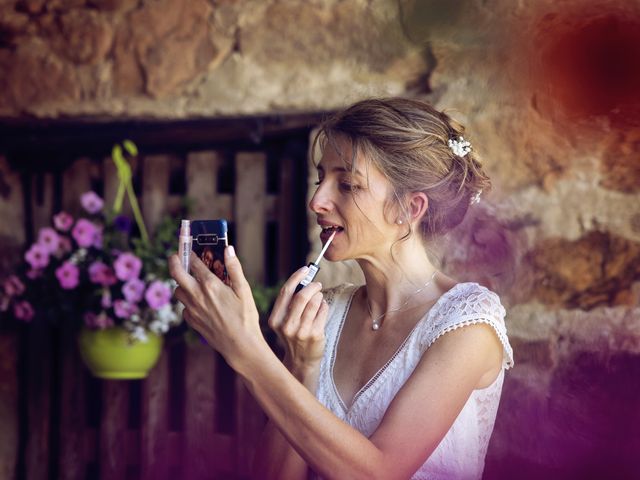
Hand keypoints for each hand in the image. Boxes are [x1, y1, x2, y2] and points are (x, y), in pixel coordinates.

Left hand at [169, 246, 262, 367]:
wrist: (240, 346)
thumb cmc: (245, 317)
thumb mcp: (244, 290)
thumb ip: (234, 268)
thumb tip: (228, 249)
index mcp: (210, 285)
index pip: (194, 263)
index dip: (190, 253)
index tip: (189, 248)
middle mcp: (197, 295)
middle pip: (176, 273)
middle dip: (174, 262)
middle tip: (176, 256)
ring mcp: (192, 309)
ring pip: (178, 291)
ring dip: (181, 283)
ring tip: (191, 281)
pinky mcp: (191, 321)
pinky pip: (184, 307)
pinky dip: (188, 301)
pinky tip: (200, 302)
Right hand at [268, 267, 327, 375]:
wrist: (301, 361)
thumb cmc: (294, 335)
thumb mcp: (284, 321)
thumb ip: (289, 303)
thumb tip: (303, 280)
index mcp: (275, 319)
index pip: (285, 292)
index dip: (296, 277)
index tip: (305, 269)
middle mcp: (286, 326)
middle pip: (301, 296)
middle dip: (312, 286)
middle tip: (317, 284)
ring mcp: (301, 331)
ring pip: (314, 302)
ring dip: (319, 295)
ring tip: (319, 298)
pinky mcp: (315, 335)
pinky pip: (323, 311)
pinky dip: (324, 306)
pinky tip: (321, 308)